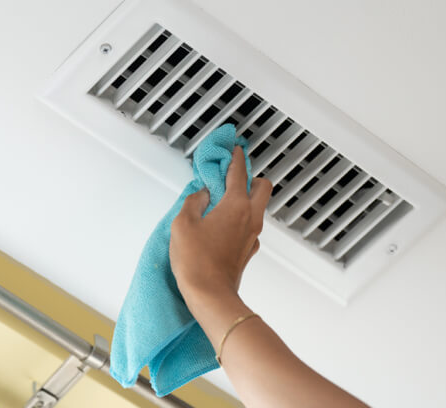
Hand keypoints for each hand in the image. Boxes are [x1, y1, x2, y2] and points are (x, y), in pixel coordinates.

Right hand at [169, 146, 272, 308]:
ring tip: (223, 200)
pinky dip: (240, 219)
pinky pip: (249, 226)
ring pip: (258, 207)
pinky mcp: (248, 250)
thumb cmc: (196, 261)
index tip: (234, 151)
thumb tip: (201, 196)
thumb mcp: (183, 224)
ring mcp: (252, 235)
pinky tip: (222, 224)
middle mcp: (250, 218)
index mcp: (236, 205)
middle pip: (263, 187)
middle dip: (250, 177)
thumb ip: (193, 202)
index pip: (239, 173)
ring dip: (246, 198)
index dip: (235, 158)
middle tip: (232, 176)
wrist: (210, 295)